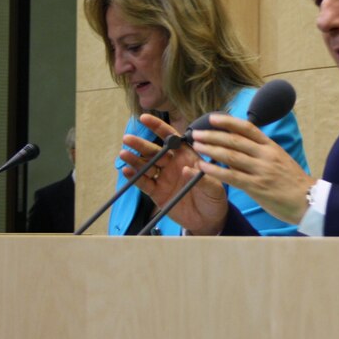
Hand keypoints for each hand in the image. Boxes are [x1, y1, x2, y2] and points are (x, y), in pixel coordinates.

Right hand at [119, 114, 227, 234]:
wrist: (208, 220)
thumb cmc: (214, 198)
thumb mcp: (214, 187)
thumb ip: (201, 178)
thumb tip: (185, 169)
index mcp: (187, 156)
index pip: (171, 138)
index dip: (158, 127)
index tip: (144, 118)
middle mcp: (173, 164)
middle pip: (155, 151)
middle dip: (141, 144)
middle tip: (128, 138)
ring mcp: (164, 178)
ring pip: (146, 165)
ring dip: (135, 159)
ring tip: (124, 154)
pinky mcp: (157, 193)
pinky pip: (144, 183)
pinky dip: (135, 177)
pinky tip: (127, 171)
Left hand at [191, 114, 311, 224]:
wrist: (309, 201)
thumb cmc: (294, 182)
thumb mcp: (280, 159)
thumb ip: (261, 152)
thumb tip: (238, 147)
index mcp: (271, 146)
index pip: (247, 128)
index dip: (228, 122)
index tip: (213, 118)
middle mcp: (265, 155)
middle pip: (234, 140)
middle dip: (212, 135)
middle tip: (196, 133)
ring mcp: (261, 170)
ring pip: (230, 156)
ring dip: (211, 149)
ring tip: (197, 145)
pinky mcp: (256, 187)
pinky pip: (231, 176)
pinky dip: (215, 170)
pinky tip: (203, 167)